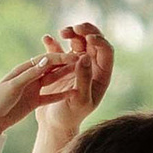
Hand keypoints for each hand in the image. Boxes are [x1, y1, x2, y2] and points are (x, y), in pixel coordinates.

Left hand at [0, 44, 80, 138]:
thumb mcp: (14, 86)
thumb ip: (31, 74)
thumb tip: (47, 60)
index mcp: (23, 69)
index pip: (45, 60)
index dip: (60, 58)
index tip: (75, 57)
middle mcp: (30, 77)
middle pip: (51, 69)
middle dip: (66, 65)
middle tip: (83, 62)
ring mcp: (33, 89)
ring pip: (53, 81)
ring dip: (66, 77)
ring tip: (81, 74)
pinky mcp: (35, 102)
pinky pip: (50, 97)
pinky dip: (61, 95)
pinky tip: (73, 93)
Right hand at [30, 21, 113, 152]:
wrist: (54, 124)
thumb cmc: (70, 116)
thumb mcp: (79, 100)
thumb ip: (83, 79)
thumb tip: (85, 57)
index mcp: (101, 75)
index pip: (106, 51)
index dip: (99, 40)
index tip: (88, 37)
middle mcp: (91, 68)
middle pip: (93, 42)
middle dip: (85, 31)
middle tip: (74, 28)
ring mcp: (76, 65)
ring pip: (78, 42)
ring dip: (71, 34)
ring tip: (62, 32)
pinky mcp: (60, 66)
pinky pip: (58, 50)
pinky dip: (53, 43)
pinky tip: (46, 38)